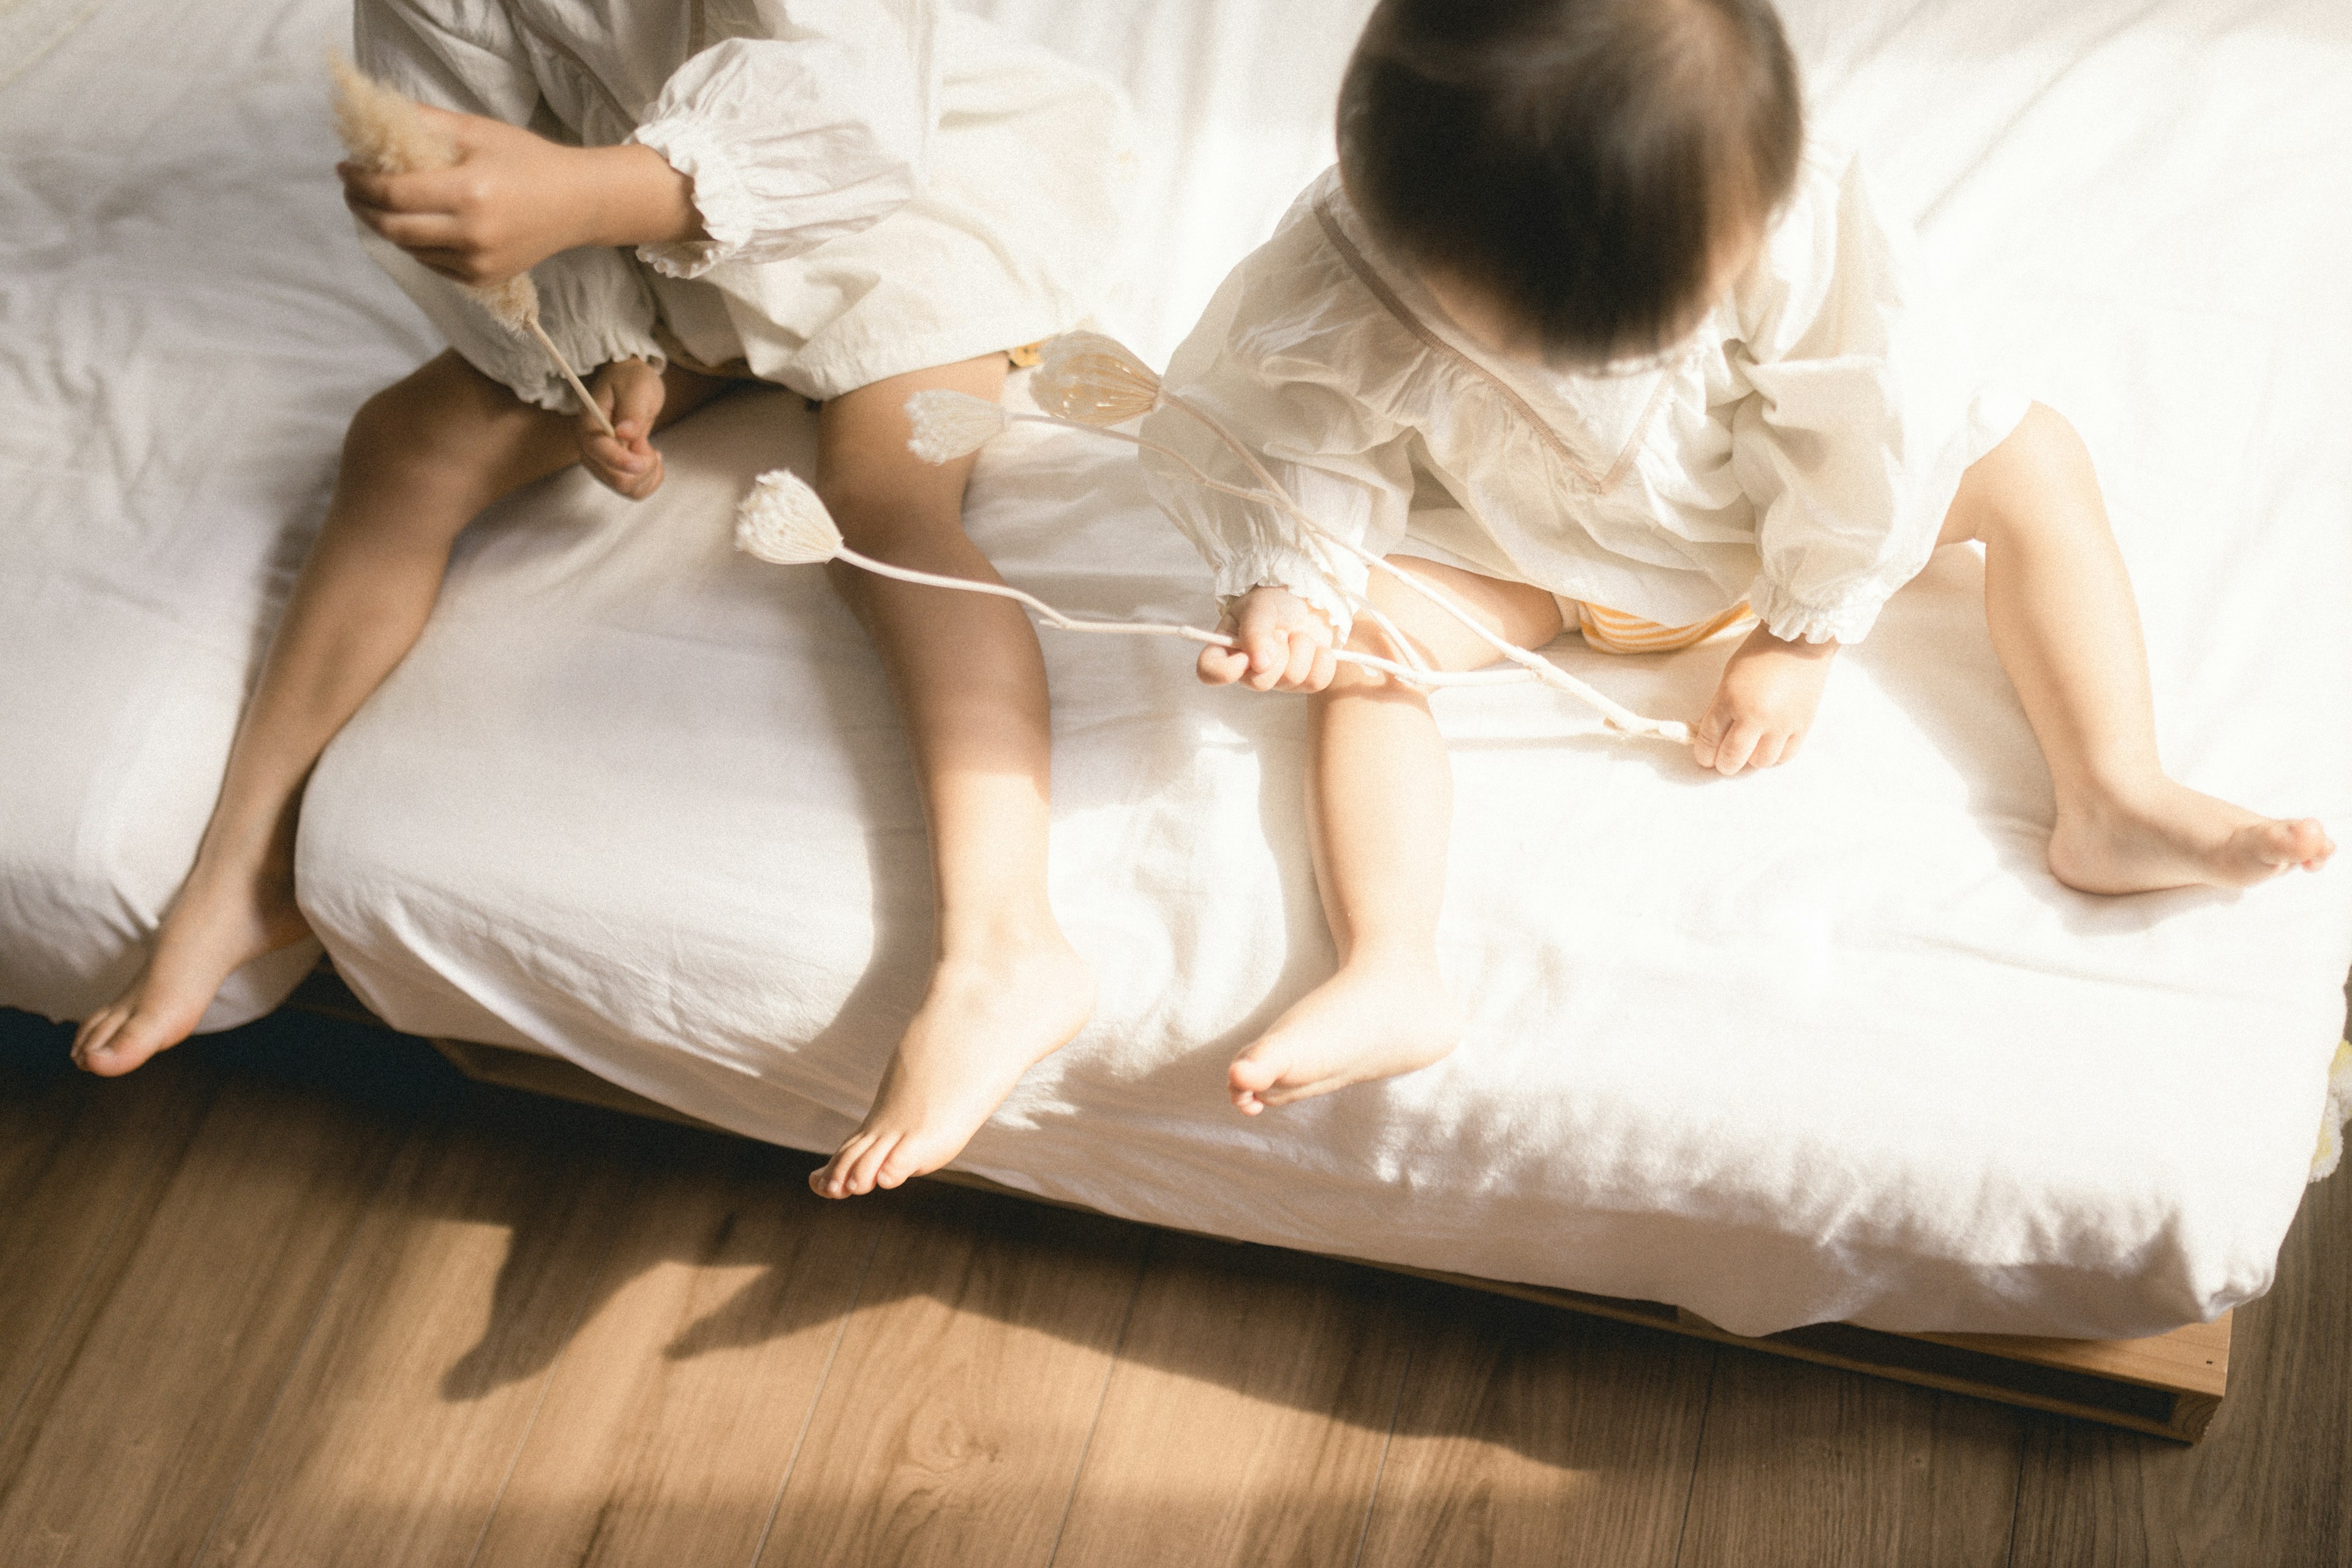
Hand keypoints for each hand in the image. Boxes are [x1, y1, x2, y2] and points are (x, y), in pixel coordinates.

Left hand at [340, 107, 698, 285]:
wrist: (577, 203)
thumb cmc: (529, 160)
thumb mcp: (478, 131)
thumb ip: (426, 123)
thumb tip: (376, 116)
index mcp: (469, 192)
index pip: (393, 193)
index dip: (360, 181)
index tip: (345, 168)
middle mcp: (471, 234)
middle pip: (393, 228)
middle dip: (362, 207)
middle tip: (353, 189)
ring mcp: (478, 262)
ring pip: (409, 249)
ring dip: (385, 227)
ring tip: (378, 205)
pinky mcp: (483, 278)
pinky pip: (432, 264)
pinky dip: (414, 245)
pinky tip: (414, 225)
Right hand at [582, 358, 666, 498]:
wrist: (631, 382)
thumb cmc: (631, 380)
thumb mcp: (637, 387)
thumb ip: (632, 411)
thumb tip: (624, 433)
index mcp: (589, 426)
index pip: (599, 452)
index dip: (622, 460)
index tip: (647, 457)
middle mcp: (590, 449)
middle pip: (614, 479)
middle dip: (641, 467)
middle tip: (647, 442)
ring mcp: (602, 462)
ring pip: (626, 488)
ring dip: (647, 474)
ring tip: (650, 449)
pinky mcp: (615, 470)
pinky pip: (634, 490)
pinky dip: (650, 480)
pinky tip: (651, 458)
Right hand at [1197, 586, 1338, 691]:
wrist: (1308, 598)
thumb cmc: (1276, 601)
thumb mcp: (1259, 606)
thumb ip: (1254, 631)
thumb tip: (1260, 663)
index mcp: (1227, 649)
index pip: (1210, 673)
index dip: (1226, 670)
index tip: (1245, 654)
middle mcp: (1249, 670)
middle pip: (1259, 683)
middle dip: (1277, 653)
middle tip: (1281, 631)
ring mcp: (1278, 680)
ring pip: (1291, 680)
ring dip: (1301, 648)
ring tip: (1297, 634)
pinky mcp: (1305, 682)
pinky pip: (1316, 682)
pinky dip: (1321, 659)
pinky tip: (1316, 647)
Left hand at [1691, 623, 1837, 775]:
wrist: (1799, 640)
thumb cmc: (1759, 653)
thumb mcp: (1728, 677)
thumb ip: (1719, 707)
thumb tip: (1709, 734)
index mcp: (1731, 699)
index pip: (1709, 739)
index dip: (1704, 754)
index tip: (1705, 757)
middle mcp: (1755, 716)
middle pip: (1733, 758)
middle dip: (1724, 763)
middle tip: (1724, 759)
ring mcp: (1781, 724)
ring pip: (1760, 762)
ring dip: (1751, 759)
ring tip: (1751, 747)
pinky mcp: (1803, 725)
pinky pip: (1785, 755)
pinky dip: (1775, 755)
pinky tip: (1770, 745)